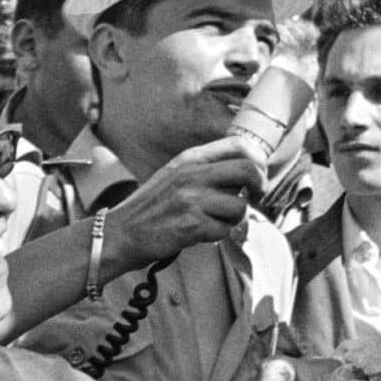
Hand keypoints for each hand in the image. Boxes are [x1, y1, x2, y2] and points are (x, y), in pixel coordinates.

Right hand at [99, 135, 264, 269]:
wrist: (119, 234)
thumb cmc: (150, 207)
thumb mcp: (175, 175)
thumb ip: (206, 169)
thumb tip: (246, 171)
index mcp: (190, 158)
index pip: (240, 145)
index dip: (258, 160)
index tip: (258, 174)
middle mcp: (192, 174)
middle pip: (249, 170)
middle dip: (260, 186)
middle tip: (256, 197)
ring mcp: (192, 199)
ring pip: (240, 206)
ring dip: (234, 219)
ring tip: (215, 221)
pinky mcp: (191, 225)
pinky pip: (224, 230)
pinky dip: (217, 235)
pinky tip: (200, 234)